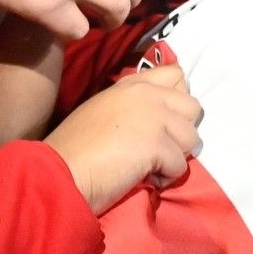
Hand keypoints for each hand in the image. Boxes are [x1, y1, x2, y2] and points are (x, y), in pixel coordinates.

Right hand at [44, 65, 201, 212]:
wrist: (60, 173)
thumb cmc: (74, 148)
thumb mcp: (102, 111)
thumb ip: (132, 106)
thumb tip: (159, 118)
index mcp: (132, 84)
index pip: (176, 75)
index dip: (176, 101)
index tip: (162, 121)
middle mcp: (147, 93)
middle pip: (193, 107)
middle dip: (181, 131)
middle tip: (158, 148)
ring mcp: (154, 116)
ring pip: (191, 138)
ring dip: (174, 157)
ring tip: (148, 166)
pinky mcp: (157, 144)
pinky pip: (180, 166)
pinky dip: (164, 179)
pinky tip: (142, 179)